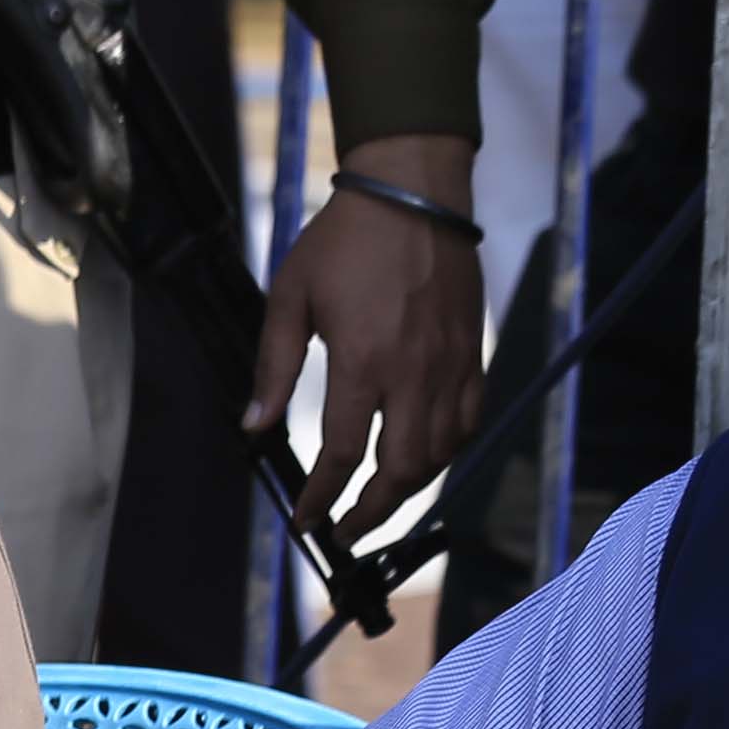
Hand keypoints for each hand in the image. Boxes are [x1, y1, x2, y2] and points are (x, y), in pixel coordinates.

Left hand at [253, 142, 480, 539]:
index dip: (322, 497)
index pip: (344, 454)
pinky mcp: (474, 352)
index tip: (304, 522)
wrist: (413, 195)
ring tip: (378, 504)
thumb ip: (273, 368)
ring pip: (442, 452)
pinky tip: (423, 462)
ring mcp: (452, 364)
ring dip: (410, 490)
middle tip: (344, 533)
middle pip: (402, 469)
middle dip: (372, 511)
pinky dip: (448, 453)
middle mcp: (415, 372)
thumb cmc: (343, 242)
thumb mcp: (289, 299)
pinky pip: (470, 420)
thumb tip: (254, 428)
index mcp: (364, 362)